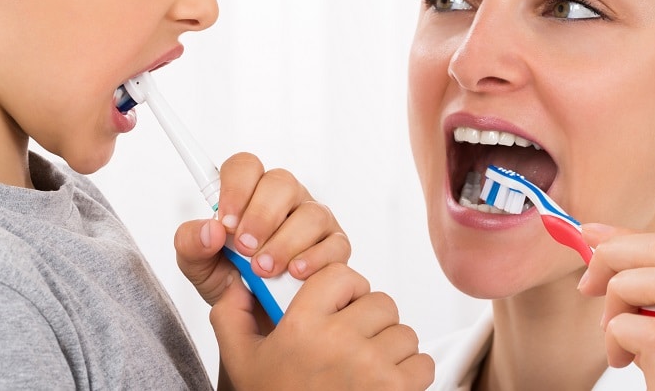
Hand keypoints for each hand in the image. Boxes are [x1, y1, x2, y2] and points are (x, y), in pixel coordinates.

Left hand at [175, 152, 350, 308]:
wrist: (256, 323)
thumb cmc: (229, 282)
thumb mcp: (198, 266)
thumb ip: (191, 243)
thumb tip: (210, 229)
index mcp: (250, 194)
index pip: (245, 166)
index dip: (235, 189)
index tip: (226, 222)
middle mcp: (284, 200)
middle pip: (281, 182)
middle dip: (261, 216)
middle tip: (245, 248)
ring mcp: (313, 220)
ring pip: (310, 213)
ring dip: (284, 242)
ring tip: (264, 269)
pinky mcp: (335, 245)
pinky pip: (335, 243)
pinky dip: (314, 259)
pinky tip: (295, 273)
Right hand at [212, 262, 434, 390]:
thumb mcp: (242, 362)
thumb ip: (233, 317)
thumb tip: (241, 285)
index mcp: (302, 326)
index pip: (342, 275)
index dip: (345, 289)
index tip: (340, 307)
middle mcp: (339, 341)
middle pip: (380, 302)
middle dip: (370, 322)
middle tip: (352, 346)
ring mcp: (372, 366)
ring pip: (403, 332)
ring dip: (391, 349)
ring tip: (365, 371)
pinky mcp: (397, 390)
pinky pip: (422, 363)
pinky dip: (409, 375)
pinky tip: (382, 387)